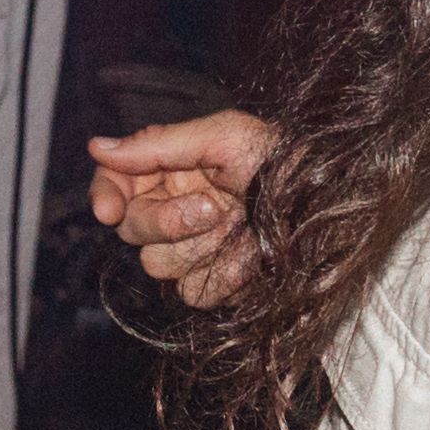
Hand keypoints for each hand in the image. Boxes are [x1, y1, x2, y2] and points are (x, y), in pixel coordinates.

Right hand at [86, 108, 278, 308]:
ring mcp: (197, 250)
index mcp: (173, 168)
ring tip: (240, 227)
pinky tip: (252, 257)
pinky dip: (225, 275)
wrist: (332, 206)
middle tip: (212, 207)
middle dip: (167, 221)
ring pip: (158, 265)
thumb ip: (159, 144)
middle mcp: (177, 209)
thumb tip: (97, 147)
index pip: (116, 184)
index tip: (108, 210)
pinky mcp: (219, 283)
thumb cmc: (285, 160)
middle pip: (132, 229)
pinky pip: (194, 293)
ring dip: (200, 247)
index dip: (106, 196)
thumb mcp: (224, 136)